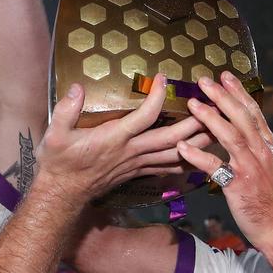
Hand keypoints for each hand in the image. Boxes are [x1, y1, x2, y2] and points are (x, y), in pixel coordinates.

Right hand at [36, 75, 208, 202]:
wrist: (62, 193)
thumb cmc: (59, 162)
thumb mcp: (55, 134)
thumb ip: (67, 110)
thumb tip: (77, 87)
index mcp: (114, 138)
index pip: (143, 117)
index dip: (156, 97)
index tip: (164, 78)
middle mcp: (130, 152)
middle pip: (169, 138)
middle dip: (193, 124)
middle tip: (212, 108)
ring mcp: (136, 164)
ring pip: (173, 154)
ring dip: (196, 143)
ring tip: (217, 130)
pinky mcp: (137, 172)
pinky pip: (166, 167)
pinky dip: (185, 162)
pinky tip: (200, 157)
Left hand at [177, 72, 272, 252]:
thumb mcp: (272, 169)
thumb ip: (259, 150)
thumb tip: (247, 134)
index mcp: (270, 147)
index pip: (254, 113)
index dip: (239, 93)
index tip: (226, 76)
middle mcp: (262, 152)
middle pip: (242, 118)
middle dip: (223, 96)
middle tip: (205, 80)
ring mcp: (251, 168)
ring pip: (231, 136)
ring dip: (211, 118)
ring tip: (193, 104)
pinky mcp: (239, 185)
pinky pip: (216, 167)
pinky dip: (198, 156)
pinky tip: (183, 148)